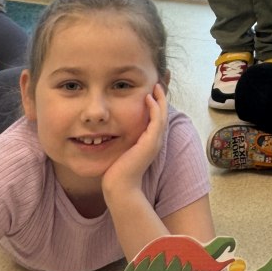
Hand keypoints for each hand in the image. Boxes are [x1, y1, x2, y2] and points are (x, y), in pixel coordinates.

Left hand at [101, 83, 168, 197]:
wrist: (119, 186)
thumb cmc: (116, 171)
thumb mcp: (120, 151)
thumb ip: (120, 141)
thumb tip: (108, 132)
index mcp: (148, 143)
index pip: (156, 119)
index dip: (155, 105)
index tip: (150, 92)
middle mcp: (155, 141)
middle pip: (163, 114)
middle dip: (161, 99)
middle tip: (157, 84)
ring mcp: (154, 141)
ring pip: (162, 114)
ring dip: (160, 99)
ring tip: (156, 86)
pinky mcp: (150, 142)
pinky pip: (157, 119)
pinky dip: (155, 107)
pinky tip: (148, 97)